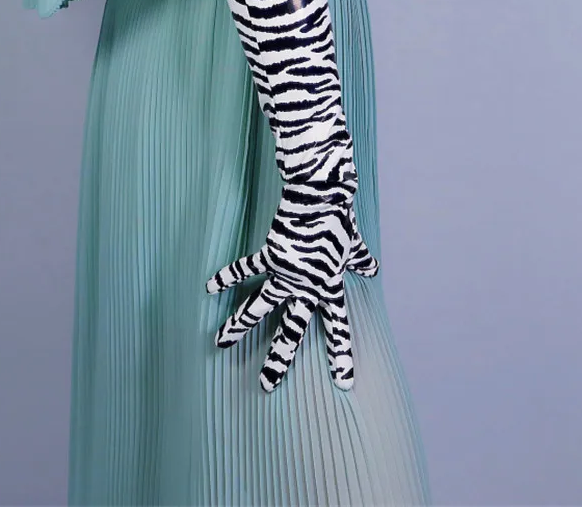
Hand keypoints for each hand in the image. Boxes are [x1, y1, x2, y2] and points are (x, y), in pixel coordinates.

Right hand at [205, 186, 379, 392]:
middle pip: (291, 329)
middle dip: (279, 358)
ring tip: (220, 343)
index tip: (343, 382)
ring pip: (259, 306)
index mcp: (329, 286)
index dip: (341, 354)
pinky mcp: (270, 255)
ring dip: (239, 325)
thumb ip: (361, 260)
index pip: (337, 327)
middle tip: (266, 385)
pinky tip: (209, 287)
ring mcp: (286, 273)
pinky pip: (246, 269)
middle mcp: (307, 286)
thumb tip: (372, 269)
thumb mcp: (355, 245)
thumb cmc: (341, 218)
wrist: (321, 196)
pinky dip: (228, 276)